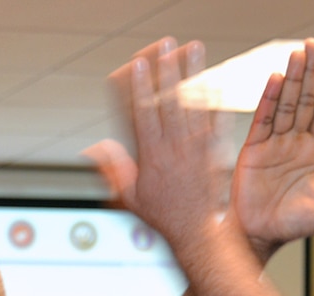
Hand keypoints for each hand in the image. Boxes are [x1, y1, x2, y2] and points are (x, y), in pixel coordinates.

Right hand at [82, 38, 224, 253]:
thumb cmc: (166, 217)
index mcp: (151, 156)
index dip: (139, 86)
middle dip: (166, 69)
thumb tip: (95, 148)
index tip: (137, 64)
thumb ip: (113, 169)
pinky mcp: (218, 151)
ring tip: (193, 49)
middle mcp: (175, 148)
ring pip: (194, 103)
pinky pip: (218, 118)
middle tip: (165, 44)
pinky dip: (217, 97)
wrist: (199, 232)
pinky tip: (216, 78)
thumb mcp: (130, 197)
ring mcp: (198, 147)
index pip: (143, 113)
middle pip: (169, 100)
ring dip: (193, 73)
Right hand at [229, 39, 313, 255]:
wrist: (257, 238)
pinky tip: (276, 79)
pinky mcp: (252, 151)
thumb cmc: (292, 226)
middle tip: (312, 45)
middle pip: (304, 101)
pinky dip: (269, 99)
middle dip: (309, 73)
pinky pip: (262, 120)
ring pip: (285, 105)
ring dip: (291, 79)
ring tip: (297, 54)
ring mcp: (272, 145)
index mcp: (313, 152)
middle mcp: (293, 143)